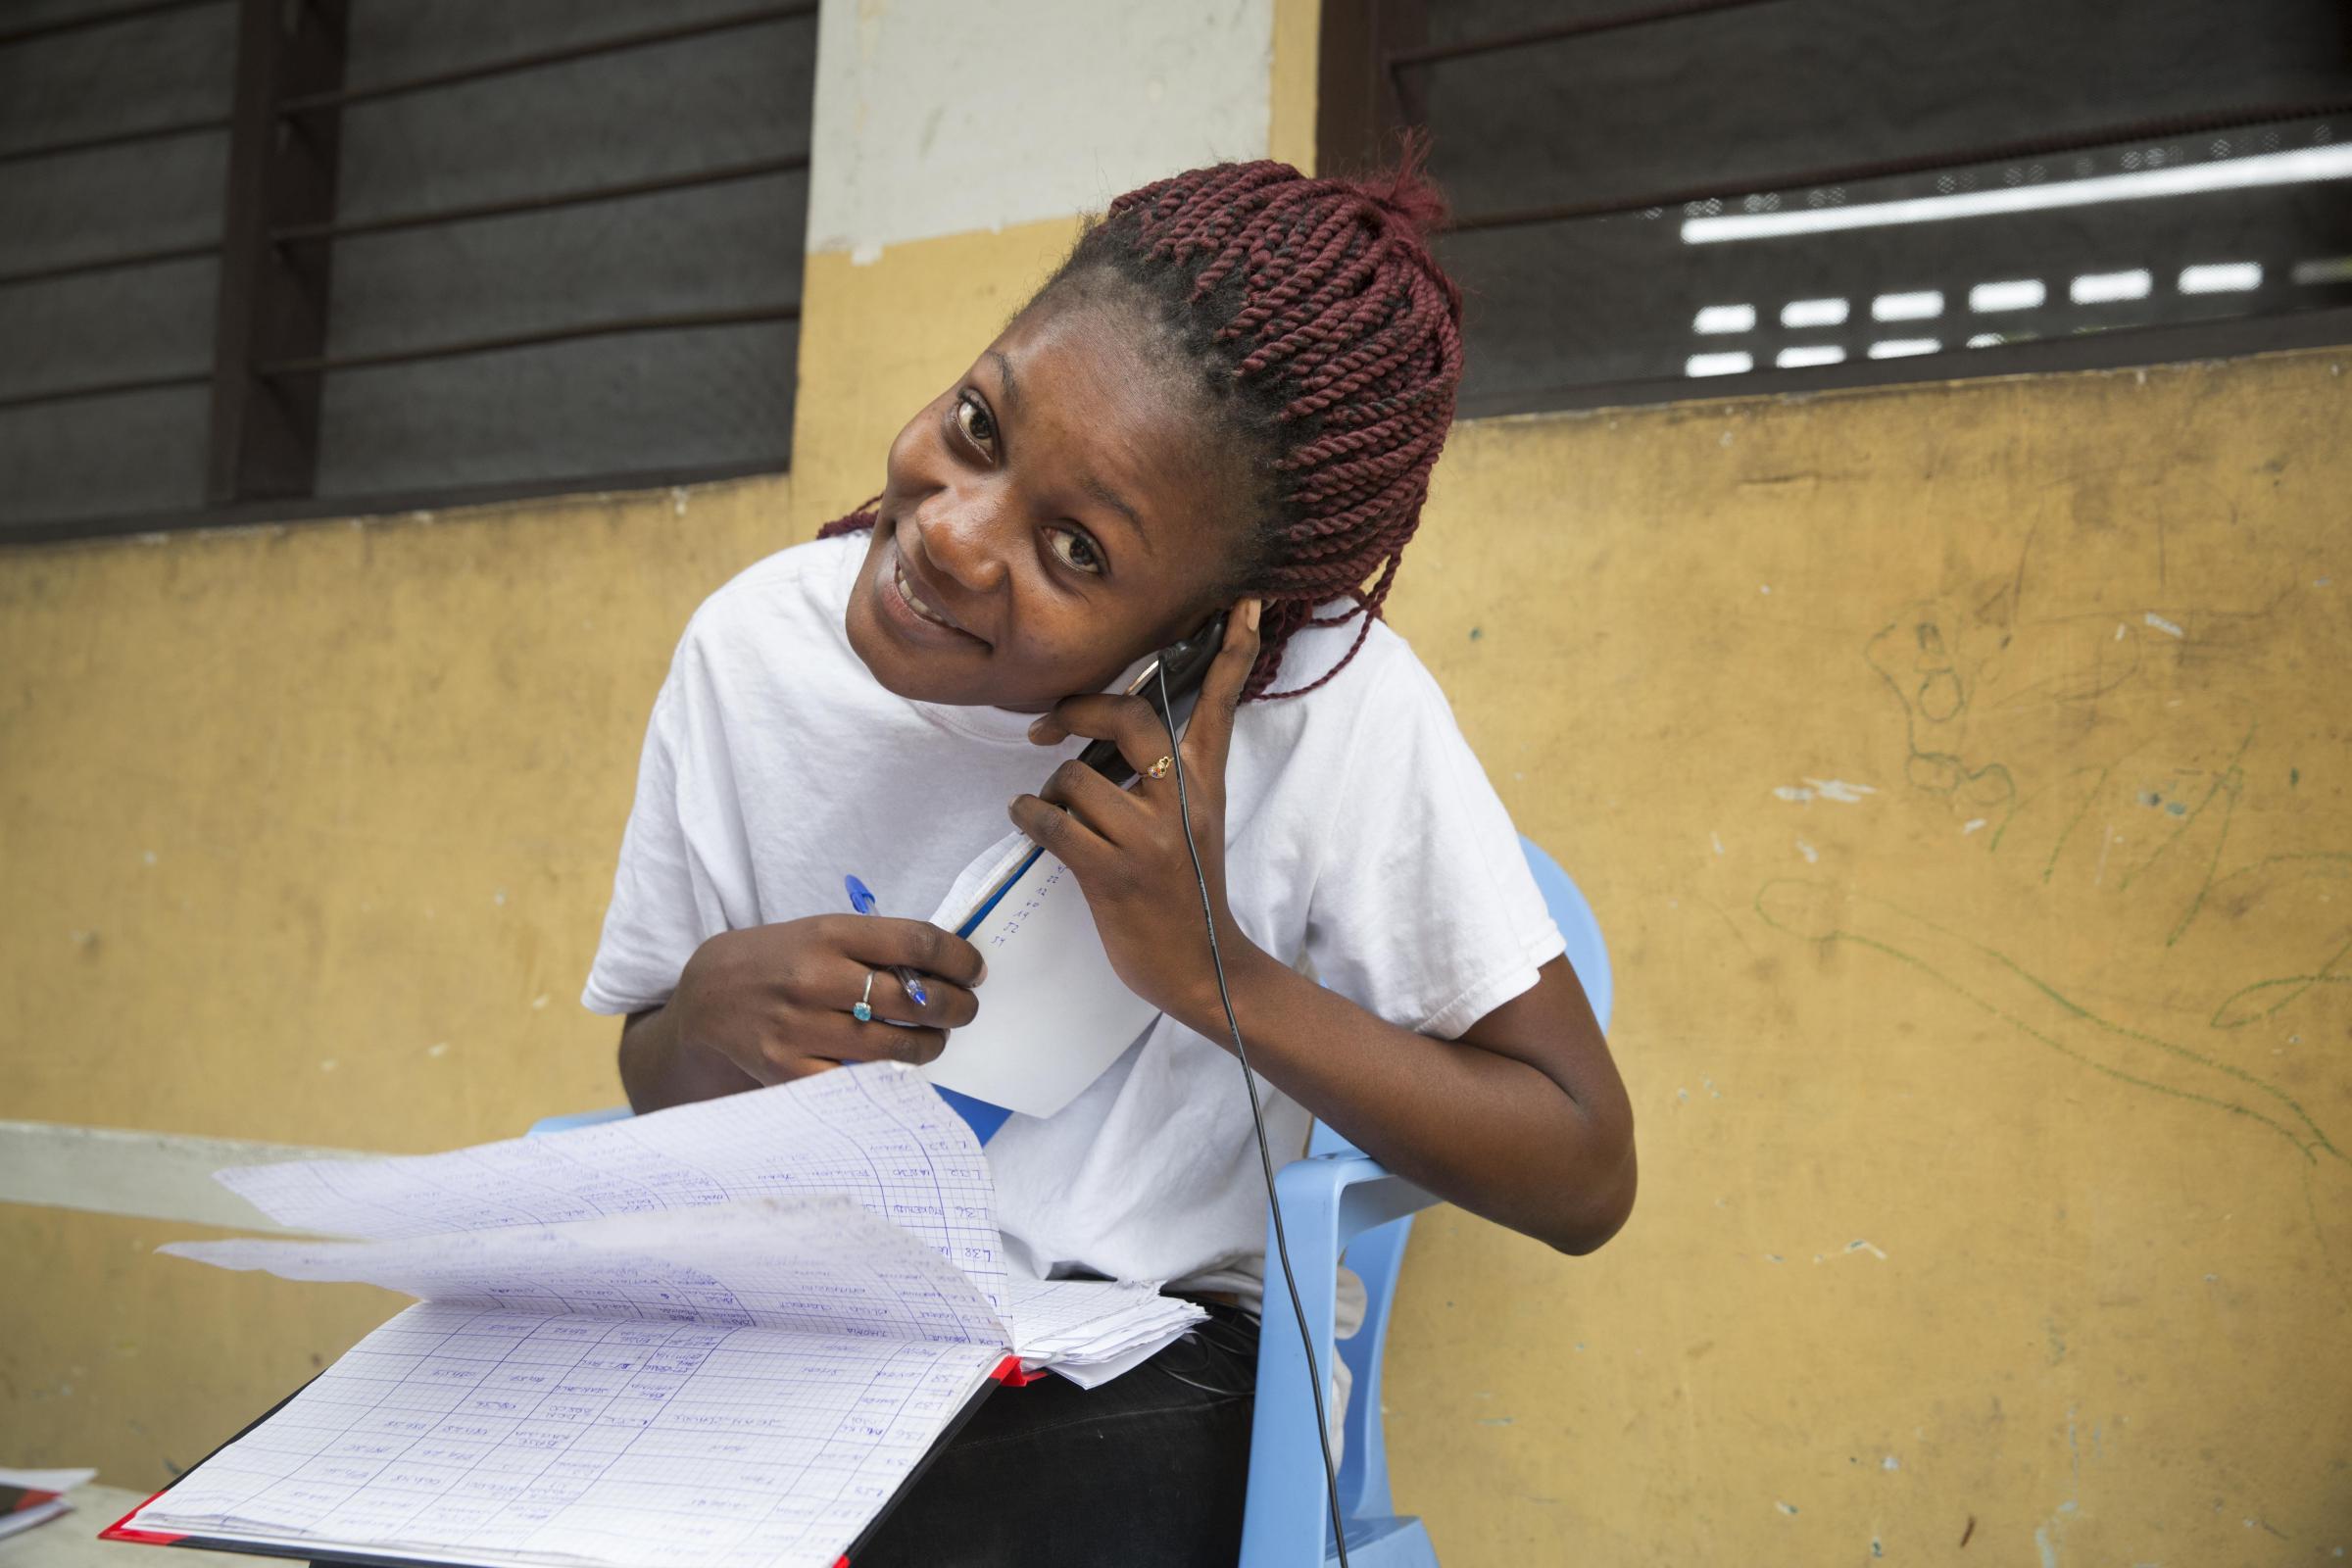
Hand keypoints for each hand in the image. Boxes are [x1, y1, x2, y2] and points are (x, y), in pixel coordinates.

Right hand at [667, 915, 983, 1084]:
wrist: (708, 995)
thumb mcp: (821, 932)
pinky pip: (857, 1080)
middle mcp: (815, 978)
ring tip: (935, 1038)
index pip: (916, 942)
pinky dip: (887, 1075)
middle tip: (965, 1010)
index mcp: (829, 934)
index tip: (975, 970)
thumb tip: (946, 968)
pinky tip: (896, 1064)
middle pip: (912, 998)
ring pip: (893, 1045)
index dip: (959, 958)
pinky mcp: (788, 1070)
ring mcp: (800, 1027)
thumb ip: (875, 947)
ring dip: (930, 1044)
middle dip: (955, 1007)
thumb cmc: (779, 960)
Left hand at [1008, 598, 1265, 1027]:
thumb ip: (1163, 778)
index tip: (1247, 603)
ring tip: (1050, 813)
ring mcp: (1149, 837)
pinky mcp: (1113, 872)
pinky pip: (1051, 821)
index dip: (1233, 651)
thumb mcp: (1192, 826)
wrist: (1201, 969)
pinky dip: (1030, 817)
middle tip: (1047, 725)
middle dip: (1077, 709)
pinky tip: (1031, 822)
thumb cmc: (1184, 894)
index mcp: (1205, 783)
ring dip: (1047, 792)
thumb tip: (1105, 737)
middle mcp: (1182, 800)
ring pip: (1074, 776)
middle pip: (1128, 717)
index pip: (1221, 704)